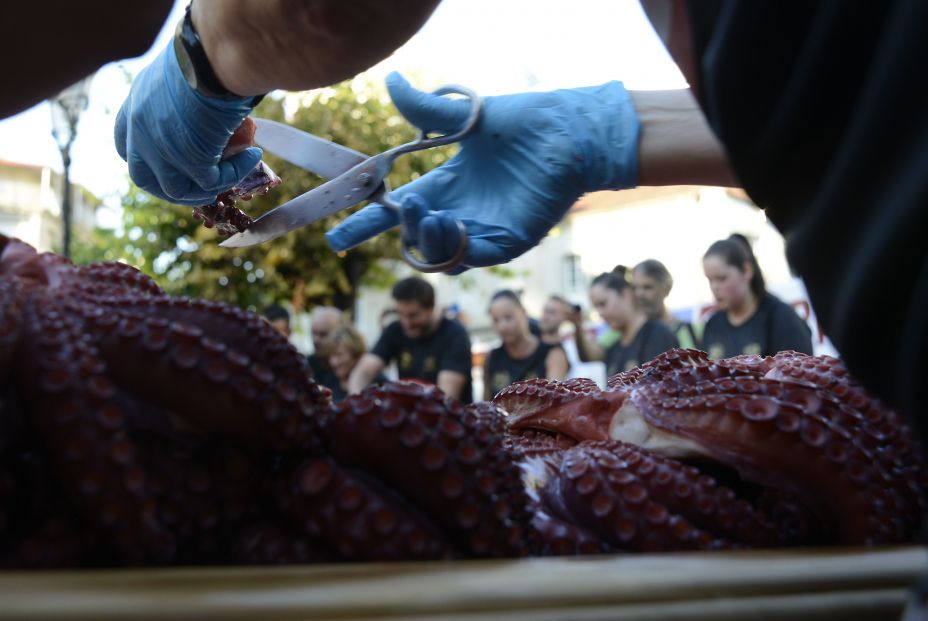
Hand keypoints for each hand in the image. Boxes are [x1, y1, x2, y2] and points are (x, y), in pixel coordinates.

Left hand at [114, 43, 261, 206]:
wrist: (212, 53)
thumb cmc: (204, 52)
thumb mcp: (183, 76)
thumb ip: (185, 99)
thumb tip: (211, 117)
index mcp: (135, 104)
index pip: (125, 142)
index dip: (146, 158)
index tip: (167, 161)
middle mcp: (140, 129)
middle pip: (143, 176)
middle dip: (169, 185)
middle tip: (198, 183)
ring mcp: (160, 149)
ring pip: (176, 189)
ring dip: (203, 189)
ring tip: (229, 176)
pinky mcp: (189, 160)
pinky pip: (213, 181)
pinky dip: (235, 173)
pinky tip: (253, 157)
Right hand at [326, 72, 640, 272]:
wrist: (571, 133)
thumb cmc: (527, 123)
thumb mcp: (467, 117)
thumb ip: (427, 109)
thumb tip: (391, 80)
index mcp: (446, 185)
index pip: (396, 211)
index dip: (365, 223)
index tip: (335, 235)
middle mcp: (459, 212)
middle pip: (412, 238)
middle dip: (400, 227)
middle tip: (408, 203)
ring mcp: (482, 231)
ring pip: (436, 255)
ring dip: (424, 238)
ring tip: (431, 212)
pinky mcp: (506, 243)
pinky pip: (469, 258)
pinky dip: (453, 246)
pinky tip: (453, 222)